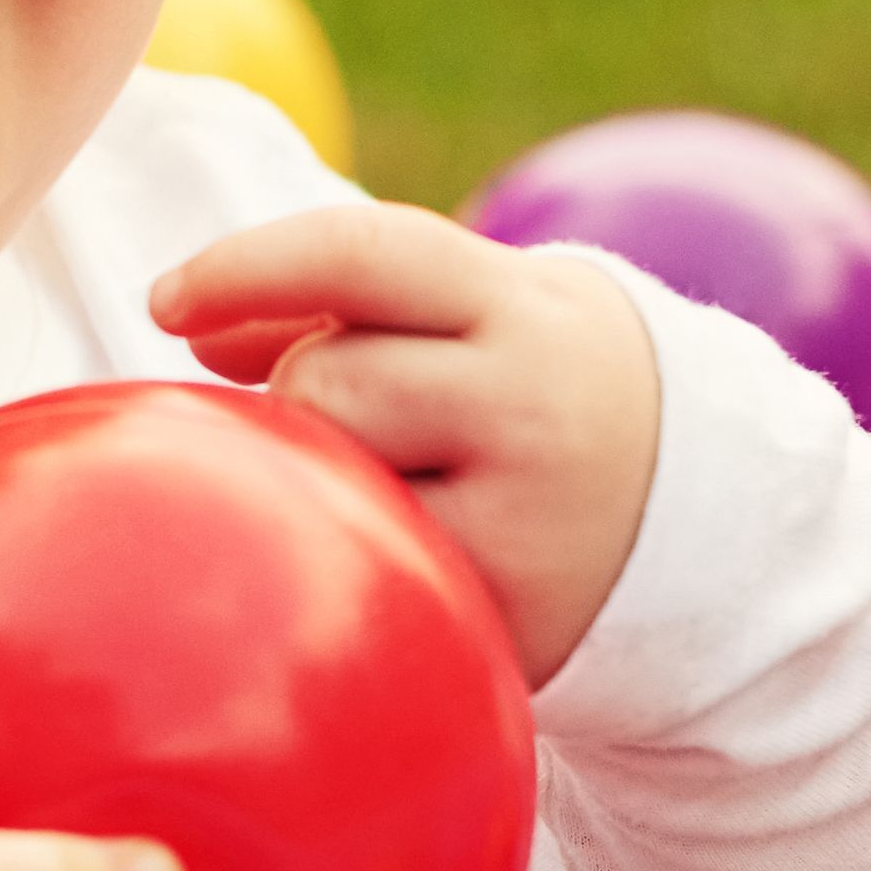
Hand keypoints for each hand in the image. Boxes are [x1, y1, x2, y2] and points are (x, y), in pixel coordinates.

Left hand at [146, 204, 659, 682]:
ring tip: (394, 480)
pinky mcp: (501, 617)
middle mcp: (533, 406)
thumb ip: (345, 306)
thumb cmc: (533, 392)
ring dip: (323, 472)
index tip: (164, 301)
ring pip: (333, 477)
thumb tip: (192, 326)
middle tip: (365, 420)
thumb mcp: (477, 316)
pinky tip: (392, 552)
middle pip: (325, 379)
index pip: (359, 254)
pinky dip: (351, 554)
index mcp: (525, 305)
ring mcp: (521, 522)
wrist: (706, 512)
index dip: (243, 266)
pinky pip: (365, 572)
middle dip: (304, 390)